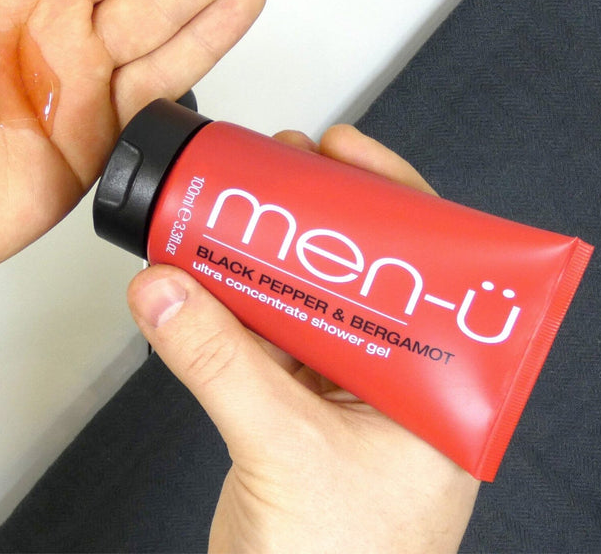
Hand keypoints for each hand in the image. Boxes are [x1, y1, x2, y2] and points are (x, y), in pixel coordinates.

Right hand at [127, 126, 479, 553]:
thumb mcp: (285, 450)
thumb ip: (218, 362)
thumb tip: (163, 286)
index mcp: (436, 390)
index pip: (424, 268)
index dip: (388, 198)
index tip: (342, 150)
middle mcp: (396, 384)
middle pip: (359, 272)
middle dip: (319, 215)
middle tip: (282, 163)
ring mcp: (343, 398)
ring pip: (306, 302)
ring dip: (270, 256)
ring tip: (242, 203)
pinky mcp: (295, 414)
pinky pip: (265, 340)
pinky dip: (235, 305)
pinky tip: (210, 272)